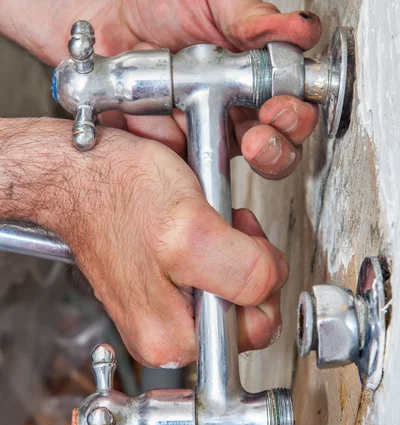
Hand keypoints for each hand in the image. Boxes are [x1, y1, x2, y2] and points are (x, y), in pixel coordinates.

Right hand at [0, 119, 287, 366]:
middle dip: (251, 265)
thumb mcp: (191, 230)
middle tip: (226, 232)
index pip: (260, 326)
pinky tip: (200, 235)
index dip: (263, 275)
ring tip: (210, 229)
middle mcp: (166, 340)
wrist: (82, 177)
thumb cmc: (117, 192)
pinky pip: (215, 281)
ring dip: (237, 255)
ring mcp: (164, 318)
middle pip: (251, 313)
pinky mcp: (163, 297)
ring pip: (237, 295)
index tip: (240, 243)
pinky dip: (218, 252)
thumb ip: (244, 271)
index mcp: (173, 341)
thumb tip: (269, 288)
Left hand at [1, 1, 321, 179]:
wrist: (103, 23)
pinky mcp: (180, 152)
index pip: (292, 102)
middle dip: (280, 143)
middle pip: (280, 142)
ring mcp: (210, 133)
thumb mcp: (210, 2)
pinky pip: (195, 169)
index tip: (282, 107)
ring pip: (245, 164)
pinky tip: (185, 141)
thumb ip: (249, 17)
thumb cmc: (158, 6)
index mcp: (254, 74)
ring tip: (249, 144)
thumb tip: (297, 29)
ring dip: (258, 158)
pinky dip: (194, 163)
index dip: (295, 112)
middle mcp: (239, 108)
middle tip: (265, 132)